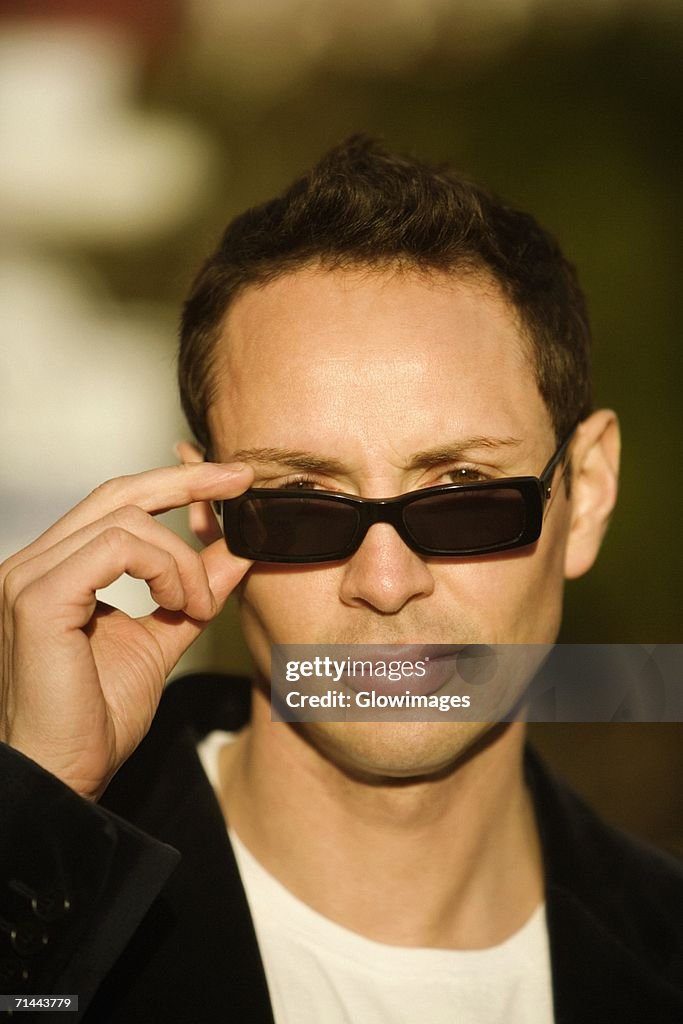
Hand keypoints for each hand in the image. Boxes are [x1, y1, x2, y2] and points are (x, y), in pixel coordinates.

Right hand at [0, 462, 252, 798]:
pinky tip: (181, 606)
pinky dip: (165, 568)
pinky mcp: (38, 597)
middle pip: (119, 492)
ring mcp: (29, 576)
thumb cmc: (96, 719)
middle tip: (242, 482)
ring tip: (199, 606)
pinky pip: (118, 547)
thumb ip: (191, 592)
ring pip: (128, 521)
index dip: (175, 482)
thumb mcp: (161, 640)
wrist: (63, 778)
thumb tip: (235, 551)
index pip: (117, 502)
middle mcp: (34, 563)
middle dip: (188, 480)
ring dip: (183, 560)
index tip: (231, 481)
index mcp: (56, 569)